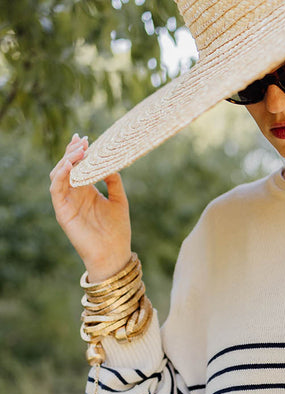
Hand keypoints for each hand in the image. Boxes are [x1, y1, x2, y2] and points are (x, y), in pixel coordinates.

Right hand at [49, 133, 131, 281]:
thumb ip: (114, 181)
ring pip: (58, 176)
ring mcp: (67, 203)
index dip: (79, 152)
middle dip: (72, 152)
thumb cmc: (118, 230)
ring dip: (65, 161)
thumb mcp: (120, 200)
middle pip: (66, 167)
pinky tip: (69, 166)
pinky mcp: (62, 213)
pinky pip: (56, 190)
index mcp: (87, 191)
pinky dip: (60, 177)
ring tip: (77, 151)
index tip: (86, 138)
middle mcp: (75, 195)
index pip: (78, 166)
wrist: (114, 254)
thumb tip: (109, 162)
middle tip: (82, 141)